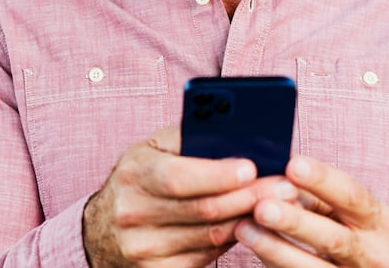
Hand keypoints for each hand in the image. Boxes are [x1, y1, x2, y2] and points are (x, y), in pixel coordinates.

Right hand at [82, 126, 298, 267]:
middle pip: (204, 210)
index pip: (178, 177)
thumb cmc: (138, 179)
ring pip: (211, 236)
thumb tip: (233, 132)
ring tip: (281, 204)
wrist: (102, 230)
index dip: (218, 174)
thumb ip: (186, 137)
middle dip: (251, 197)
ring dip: (250, 219)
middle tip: (286, 187)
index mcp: (133, 174)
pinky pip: (206, 257)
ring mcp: (144, 248)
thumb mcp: (151, 149)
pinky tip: (253, 225)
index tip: (253, 167)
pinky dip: (234, 240)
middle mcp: (134, 213)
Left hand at [234, 155, 388, 266]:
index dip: (323, 180)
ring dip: (276, 248)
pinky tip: (254, 248)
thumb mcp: (343, 212)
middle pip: (333, 238)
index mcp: (380, 222)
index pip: (352, 196)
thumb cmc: (348, 231)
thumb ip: (314, 197)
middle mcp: (374, 254)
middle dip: (295, 222)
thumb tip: (276, 181)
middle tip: (262, 207)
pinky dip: (274, 263)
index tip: (292, 165)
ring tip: (245, 230)